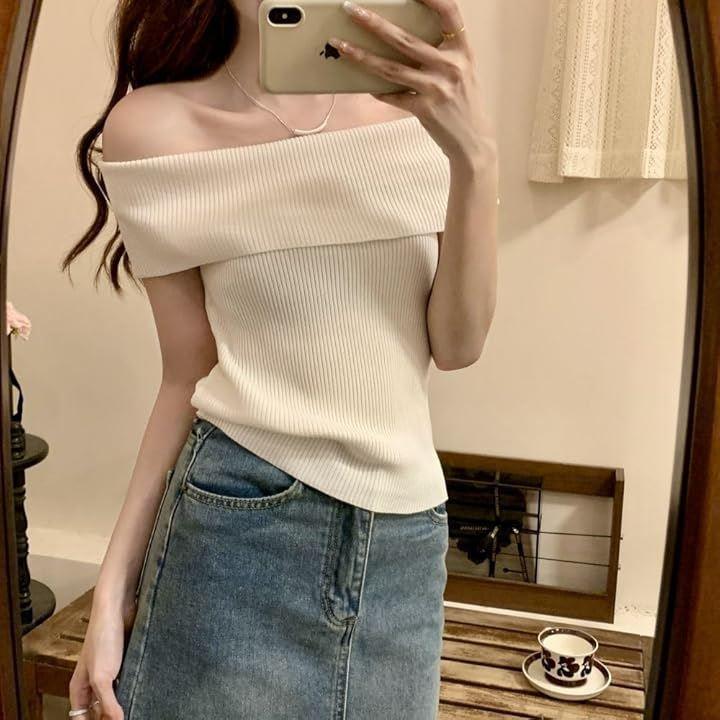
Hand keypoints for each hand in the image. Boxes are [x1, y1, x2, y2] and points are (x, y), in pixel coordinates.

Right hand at [68, 599, 133, 719]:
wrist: (118, 607)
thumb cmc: (103, 637)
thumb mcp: (101, 676)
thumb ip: (107, 703)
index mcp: (80, 689)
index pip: (82, 718)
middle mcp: (94, 682)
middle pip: (100, 710)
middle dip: (112, 716)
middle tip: (130, 716)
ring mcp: (111, 671)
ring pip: (118, 695)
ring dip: (127, 701)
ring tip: (141, 708)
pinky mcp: (126, 661)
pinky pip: (131, 680)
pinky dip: (137, 687)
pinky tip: (147, 692)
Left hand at [330, 0, 495, 169]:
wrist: (473, 141)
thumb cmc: (464, 104)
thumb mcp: (461, 71)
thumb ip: (440, 53)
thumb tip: (400, 38)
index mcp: (462, 50)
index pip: (448, 12)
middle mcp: (450, 66)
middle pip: (405, 39)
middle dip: (374, 23)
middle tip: (351, 10)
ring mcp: (437, 88)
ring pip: (392, 68)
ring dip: (362, 56)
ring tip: (341, 45)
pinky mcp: (425, 109)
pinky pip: (394, 95)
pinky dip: (377, 90)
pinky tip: (363, 84)